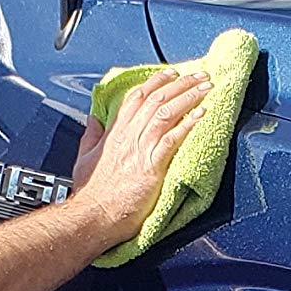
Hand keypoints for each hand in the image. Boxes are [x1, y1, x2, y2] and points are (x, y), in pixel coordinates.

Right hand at [71, 66, 208, 246]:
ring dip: (189, 97)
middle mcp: (128, 137)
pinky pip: (172, 138)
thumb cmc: (92, 195)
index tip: (170, 73)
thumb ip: (91, 137)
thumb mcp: (84, 159)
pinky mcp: (151, 167)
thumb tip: (94, 120)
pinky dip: (188, 124)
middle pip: (156, 99)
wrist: (94, 216)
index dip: (155, 82)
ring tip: (206, 87)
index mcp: (115, 134)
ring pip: (166, 112)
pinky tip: (201, 114)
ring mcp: (140, 150)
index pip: (136, 98)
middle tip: (198, 75)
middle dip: (180, 83)